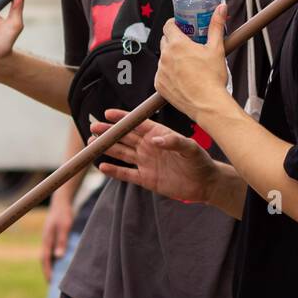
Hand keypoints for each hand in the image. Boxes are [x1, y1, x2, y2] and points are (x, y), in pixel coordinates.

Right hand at [40, 190, 73, 282]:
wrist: (61, 201)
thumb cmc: (64, 213)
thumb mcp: (64, 227)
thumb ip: (61, 241)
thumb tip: (58, 257)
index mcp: (47, 240)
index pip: (45, 259)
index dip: (47, 271)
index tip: (50, 282)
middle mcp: (46, 240)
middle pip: (45, 259)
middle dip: (47, 270)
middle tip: (52, 283)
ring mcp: (49, 237)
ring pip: (49, 254)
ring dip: (51, 264)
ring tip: (57, 275)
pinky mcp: (54, 235)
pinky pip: (53, 249)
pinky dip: (55, 257)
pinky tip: (61, 261)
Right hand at [93, 109, 218, 203]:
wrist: (205, 184)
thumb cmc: (200, 162)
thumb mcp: (191, 149)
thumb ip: (174, 142)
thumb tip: (156, 140)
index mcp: (159, 134)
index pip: (138, 124)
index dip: (123, 118)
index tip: (108, 114)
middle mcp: (150, 146)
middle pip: (125, 137)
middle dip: (109, 133)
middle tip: (94, 128)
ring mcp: (147, 162)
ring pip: (122, 153)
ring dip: (108, 149)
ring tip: (92, 144)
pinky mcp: (146, 179)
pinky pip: (127, 174)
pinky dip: (115, 171)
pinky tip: (102, 166)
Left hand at [154, 3, 229, 119]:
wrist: (208, 104)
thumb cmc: (212, 77)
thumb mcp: (216, 48)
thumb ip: (216, 26)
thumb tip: (221, 9)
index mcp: (177, 44)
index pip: (168, 26)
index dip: (174, 24)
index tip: (181, 26)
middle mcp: (165, 56)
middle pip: (165, 41)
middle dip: (174, 41)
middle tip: (188, 45)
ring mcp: (161, 71)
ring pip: (164, 58)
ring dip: (172, 58)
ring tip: (187, 64)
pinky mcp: (159, 85)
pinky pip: (162, 74)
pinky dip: (169, 73)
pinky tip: (183, 77)